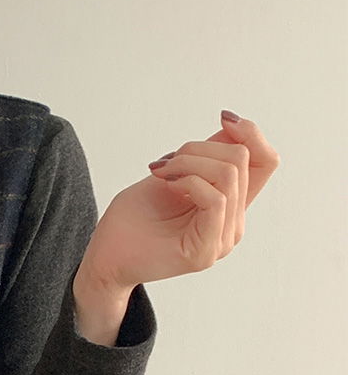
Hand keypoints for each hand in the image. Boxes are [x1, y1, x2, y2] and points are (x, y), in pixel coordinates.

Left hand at [72, 114, 278, 342]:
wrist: (107, 254)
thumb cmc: (136, 215)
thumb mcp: (175, 172)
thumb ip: (207, 155)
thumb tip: (234, 125)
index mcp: (230, 205)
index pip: (267, 162)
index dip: (252, 134)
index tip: (224, 119)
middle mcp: (233, 224)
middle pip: (241, 159)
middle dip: (198, 147)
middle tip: (166, 162)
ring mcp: (222, 240)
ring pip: (228, 175)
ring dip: (188, 161)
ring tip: (162, 172)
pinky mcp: (205, 252)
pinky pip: (215, 200)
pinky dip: (188, 181)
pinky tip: (167, 184)